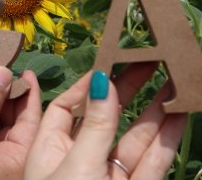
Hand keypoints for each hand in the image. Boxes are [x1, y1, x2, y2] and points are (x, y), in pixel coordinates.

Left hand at [24, 63, 186, 179]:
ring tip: (170, 80)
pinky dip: (166, 137)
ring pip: (134, 136)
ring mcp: (109, 175)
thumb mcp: (77, 165)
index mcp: (51, 148)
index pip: (67, 106)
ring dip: (154, 110)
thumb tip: (103, 80)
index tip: (109, 64)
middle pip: (105, 116)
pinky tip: (178, 112)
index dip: (88, 85)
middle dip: (126, 89)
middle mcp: (80, 159)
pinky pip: (151, 160)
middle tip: (148, 62)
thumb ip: (95, 125)